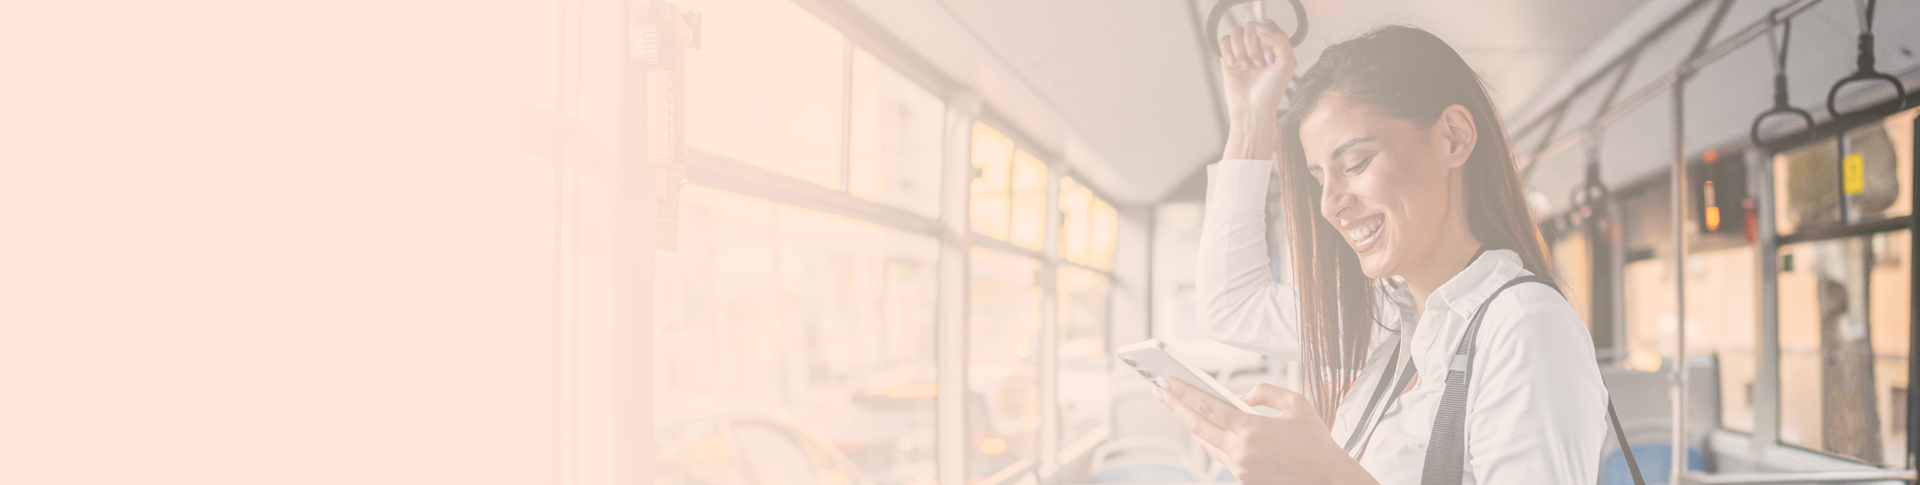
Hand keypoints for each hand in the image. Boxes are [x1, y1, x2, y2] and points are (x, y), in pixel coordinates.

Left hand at [1157, 379, 1375, 484]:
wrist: (1327, 478)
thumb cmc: (1315, 440)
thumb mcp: (1295, 403)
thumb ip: (1263, 392)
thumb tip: (1237, 396)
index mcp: (1252, 430)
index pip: (1207, 407)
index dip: (1182, 393)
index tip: (1164, 380)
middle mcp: (1241, 451)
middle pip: (1197, 424)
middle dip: (1174, 404)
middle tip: (1158, 388)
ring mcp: (1239, 468)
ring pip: (1204, 441)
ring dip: (1188, 421)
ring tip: (1174, 403)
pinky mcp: (1242, 477)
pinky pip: (1217, 453)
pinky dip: (1206, 436)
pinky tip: (1199, 423)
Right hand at [1219, 19, 1295, 160]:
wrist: (1253, 109)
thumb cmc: (1272, 90)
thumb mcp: (1287, 63)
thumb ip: (1280, 40)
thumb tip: (1259, 27)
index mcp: (1274, 44)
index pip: (1267, 24)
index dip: (1267, 37)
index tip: (1270, 59)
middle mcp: (1258, 45)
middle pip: (1250, 27)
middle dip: (1254, 46)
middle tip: (1259, 65)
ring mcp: (1242, 50)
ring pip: (1236, 32)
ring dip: (1241, 50)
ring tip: (1247, 68)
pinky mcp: (1228, 58)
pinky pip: (1224, 41)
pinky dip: (1228, 50)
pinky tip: (1233, 63)